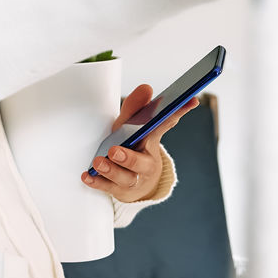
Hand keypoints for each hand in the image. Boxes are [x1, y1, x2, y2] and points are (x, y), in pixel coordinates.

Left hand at [80, 83, 196, 202]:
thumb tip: (147, 87)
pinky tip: (87, 176)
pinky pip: (107, 187)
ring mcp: (133, 179)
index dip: (177, 112)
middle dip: (129, 157)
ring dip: (111, 170)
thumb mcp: (133, 127)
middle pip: (141, 162)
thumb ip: (136, 108)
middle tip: (115, 150)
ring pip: (124, 178)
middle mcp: (145, 163)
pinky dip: (97, 182)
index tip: (190, 99)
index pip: (165, 125)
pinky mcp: (119, 190)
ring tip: (98, 162)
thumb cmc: (133, 148)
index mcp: (151, 144)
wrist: (136, 183)